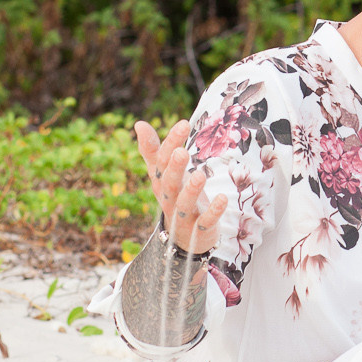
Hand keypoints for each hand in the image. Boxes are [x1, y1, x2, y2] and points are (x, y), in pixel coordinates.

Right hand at [133, 119, 228, 252]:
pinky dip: (213, 212)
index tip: (184, 124)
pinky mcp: (200, 231)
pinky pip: (205, 223)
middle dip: (174, 169)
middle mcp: (170, 198)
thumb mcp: (163, 174)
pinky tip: (223, 199)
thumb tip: (139, 123)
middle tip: (182, 152)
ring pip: (184, 204)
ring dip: (191, 191)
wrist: (184, 238)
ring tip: (199, 175)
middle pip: (169, 184)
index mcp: (161, 182)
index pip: (162, 161)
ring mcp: (184, 216)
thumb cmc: (175, 196)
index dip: (171, 143)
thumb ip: (154, 150)